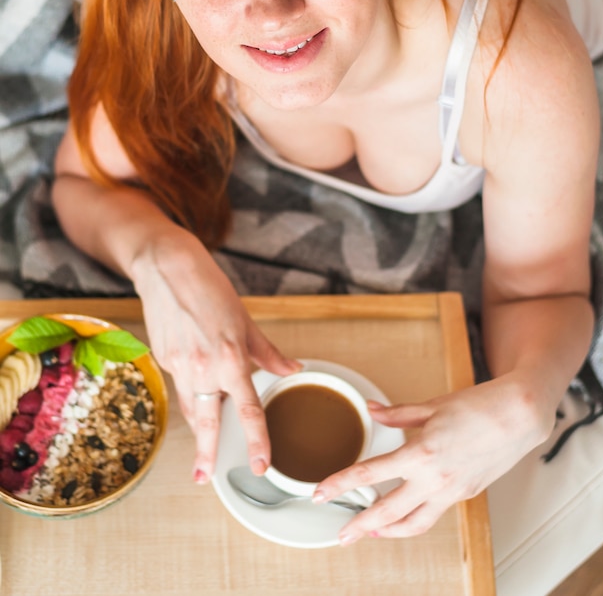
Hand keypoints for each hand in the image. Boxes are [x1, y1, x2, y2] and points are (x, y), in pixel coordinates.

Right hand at [131, 230, 300, 482]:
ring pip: (190, 404)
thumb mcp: (246, 321)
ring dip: (198, 427)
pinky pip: (181, 383)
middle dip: (206, 453)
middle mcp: (203, 367)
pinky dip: (190, 390)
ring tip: (202, 449)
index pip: (248, 409)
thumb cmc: (211, 290)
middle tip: (204, 478)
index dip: (257, 440)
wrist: (168, 269)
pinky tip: (196, 384)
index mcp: (230, 358)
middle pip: (206, 420)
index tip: (261, 465)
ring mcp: (179, 365)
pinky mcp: (163, 358)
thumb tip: (293, 369)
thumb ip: (268, 353)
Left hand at [313, 377, 550, 543]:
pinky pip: (435, 514)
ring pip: (415, 524)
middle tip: (340, 536)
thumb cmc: (477, 406)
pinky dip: (415, 520)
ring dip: (389, 532)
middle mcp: (435, 479)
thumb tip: (371, 410)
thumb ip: (396, 414)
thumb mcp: (431, 406)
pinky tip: (404, 515)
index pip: (370, 474)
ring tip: (371, 532)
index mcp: (421, 453)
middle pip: (389, 513)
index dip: (341, 484)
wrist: (519, 416)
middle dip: (361, 526)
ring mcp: (452, 491)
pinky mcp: (466, 495)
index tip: (321, 493)